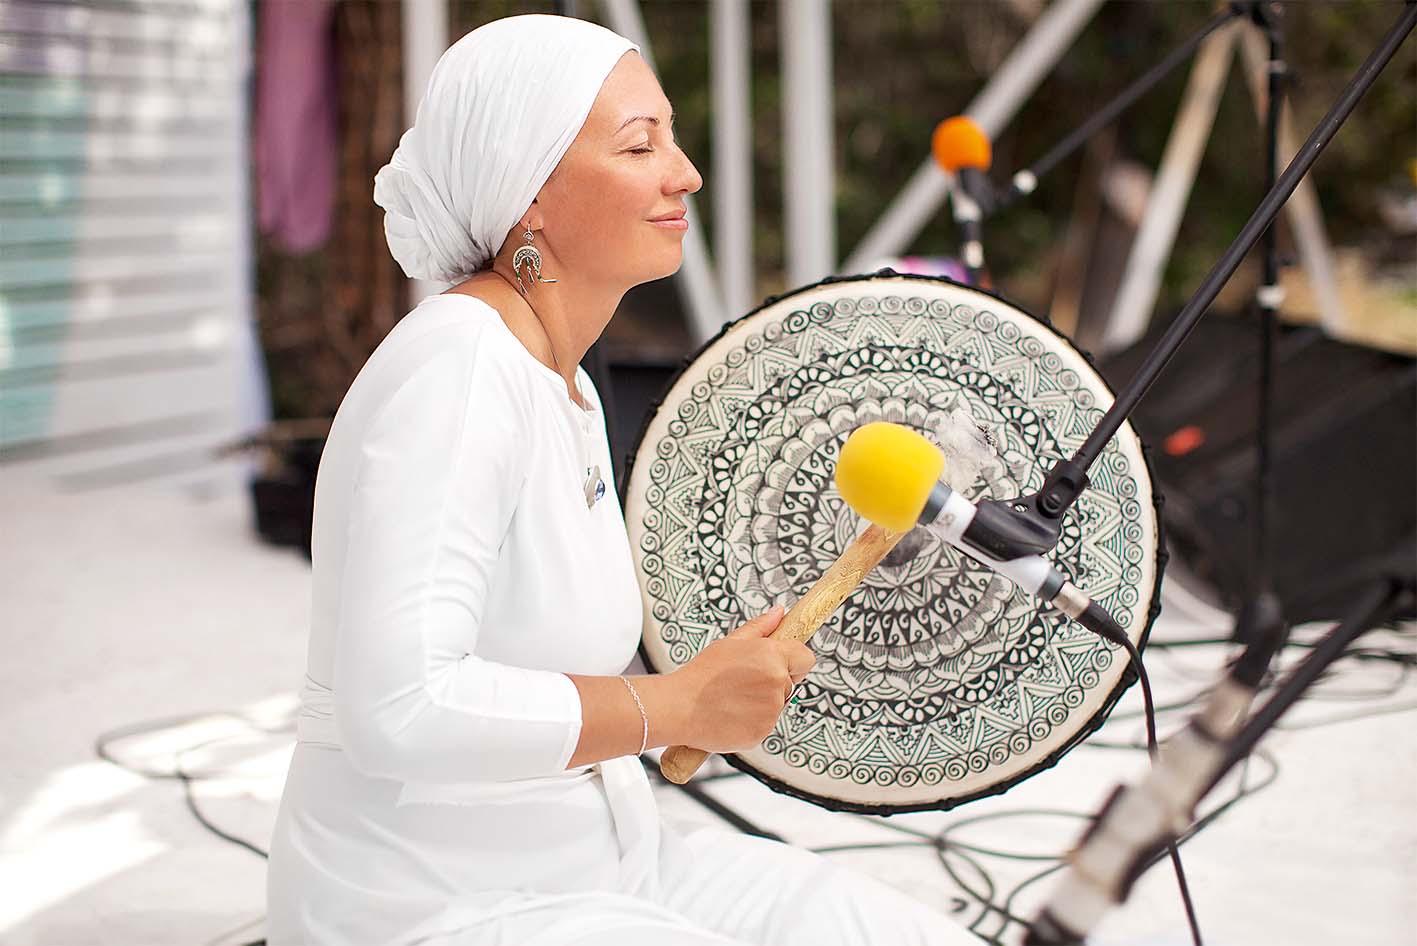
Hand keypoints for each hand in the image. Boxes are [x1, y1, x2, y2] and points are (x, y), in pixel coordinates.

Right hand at [670, 605, 815, 752]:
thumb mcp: (730, 643)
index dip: (793, 659)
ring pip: (778, 704)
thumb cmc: (702, 674)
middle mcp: (777, 683)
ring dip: (762, 702)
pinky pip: (765, 723)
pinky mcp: (763, 732)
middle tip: (743, 681)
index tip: (779, 663)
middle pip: (791, 682)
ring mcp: (771, 710)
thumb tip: (779, 613)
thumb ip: (760, 627)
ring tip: (732, 698)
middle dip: (773, 681)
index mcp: (772, 656)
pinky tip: (731, 714)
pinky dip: (752, 721)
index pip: (806, 658)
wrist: (680, 707)